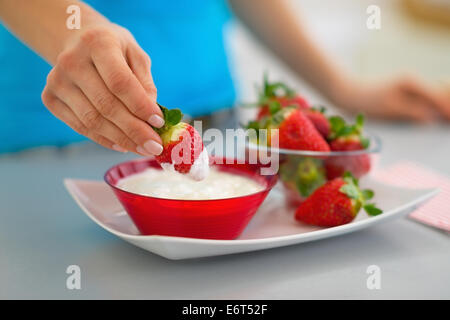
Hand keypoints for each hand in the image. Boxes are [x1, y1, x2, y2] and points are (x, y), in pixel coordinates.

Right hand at [41, 23, 163, 154]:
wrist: (78, 40)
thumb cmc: (115, 49)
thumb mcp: (136, 55)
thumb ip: (145, 83)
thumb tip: (152, 118)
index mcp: (97, 43)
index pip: (120, 82)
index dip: (140, 106)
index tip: (159, 123)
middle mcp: (72, 61)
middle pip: (106, 105)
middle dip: (135, 130)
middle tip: (155, 146)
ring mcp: (57, 81)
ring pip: (93, 121)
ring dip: (121, 139)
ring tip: (143, 149)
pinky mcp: (50, 98)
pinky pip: (81, 127)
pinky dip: (105, 140)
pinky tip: (123, 145)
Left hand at [335, 76, 449, 122]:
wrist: (348, 91)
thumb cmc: (367, 101)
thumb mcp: (391, 109)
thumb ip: (413, 113)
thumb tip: (433, 121)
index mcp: (413, 83)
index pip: (440, 97)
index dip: (448, 110)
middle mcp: (415, 80)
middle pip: (443, 90)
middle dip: (448, 105)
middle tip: (448, 122)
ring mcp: (411, 84)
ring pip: (437, 91)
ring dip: (443, 104)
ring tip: (445, 119)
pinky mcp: (405, 89)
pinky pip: (427, 95)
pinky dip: (434, 103)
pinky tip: (436, 116)